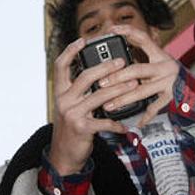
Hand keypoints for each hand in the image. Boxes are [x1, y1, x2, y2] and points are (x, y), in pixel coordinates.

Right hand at [48, 39, 131, 175]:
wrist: (63, 154)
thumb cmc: (70, 127)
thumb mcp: (69, 106)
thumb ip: (78, 91)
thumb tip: (98, 74)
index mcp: (60, 92)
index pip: (60, 65)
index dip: (70, 51)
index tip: (84, 40)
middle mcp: (64, 100)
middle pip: (85, 77)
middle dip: (105, 67)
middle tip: (122, 61)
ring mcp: (72, 114)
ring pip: (98, 96)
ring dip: (119, 90)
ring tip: (134, 84)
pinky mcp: (82, 128)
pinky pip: (104, 122)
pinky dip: (117, 123)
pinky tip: (126, 125)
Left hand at [96, 26, 180, 126]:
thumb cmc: (173, 77)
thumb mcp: (161, 63)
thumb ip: (143, 60)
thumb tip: (118, 60)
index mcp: (160, 55)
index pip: (143, 38)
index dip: (127, 31)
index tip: (112, 29)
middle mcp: (165, 67)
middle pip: (137, 70)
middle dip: (117, 77)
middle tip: (101, 82)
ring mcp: (169, 83)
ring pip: (141, 90)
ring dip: (123, 99)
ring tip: (108, 104)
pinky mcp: (172, 98)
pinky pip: (154, 108)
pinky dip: (144, 116)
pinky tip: (136, 122)